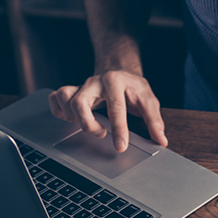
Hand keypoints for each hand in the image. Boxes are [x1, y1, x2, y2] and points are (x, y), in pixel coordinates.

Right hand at [48, 71, 167, 151]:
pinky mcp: (72, 91)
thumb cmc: (133, 87)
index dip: (118, 130)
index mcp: (116, 82)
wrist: (120, 70)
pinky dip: (58, 111)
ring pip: (65, 97)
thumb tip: (161, 140)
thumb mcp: (148, 100)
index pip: (115, 108)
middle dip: (88, 123)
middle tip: (101, 133)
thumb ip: (154, 121)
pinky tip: (71, 119)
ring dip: (73, 117)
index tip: (121, 146)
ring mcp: (81, 86)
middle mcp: (95, 82)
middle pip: (80, 101)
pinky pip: (56, 98)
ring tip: (89, 126)